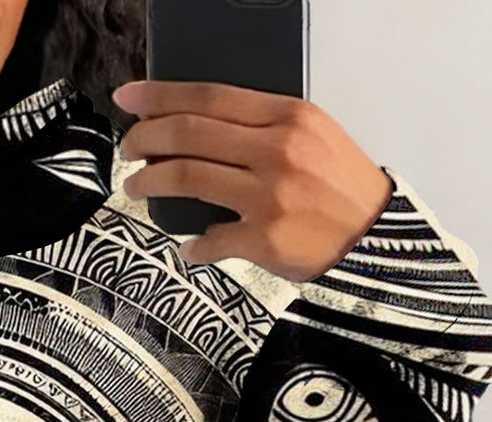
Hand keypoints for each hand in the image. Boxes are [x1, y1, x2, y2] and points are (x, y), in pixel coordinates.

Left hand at [111, 79, 394, 282]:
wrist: (372, 237)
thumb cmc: (338, 186)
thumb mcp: (311, 135)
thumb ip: (261, 126)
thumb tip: (197, 129)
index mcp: (287, 116)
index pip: (209, 96)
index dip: (160, 96)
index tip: (129, 98)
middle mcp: (276, 150)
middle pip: (189, 133)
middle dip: (145, 138)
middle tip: (128, 148)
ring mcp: (268, 196)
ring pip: (187, 177)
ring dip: (150, 181)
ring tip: (136, 186)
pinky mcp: (264, 238)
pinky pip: (210, 240)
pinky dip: (193, 245)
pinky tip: (189, 246)